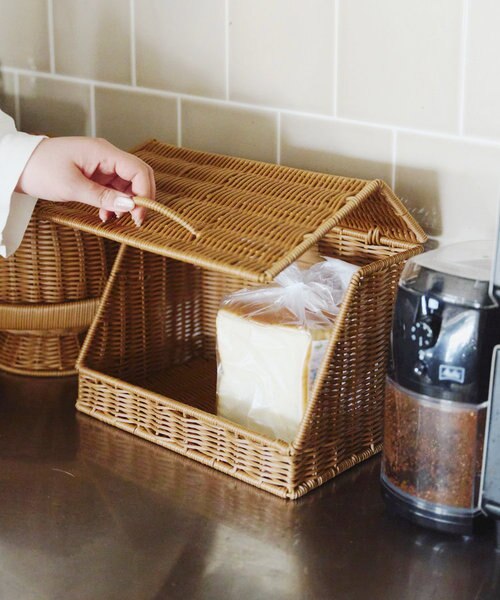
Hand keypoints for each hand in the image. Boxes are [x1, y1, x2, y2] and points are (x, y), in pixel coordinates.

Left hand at [15, 136, 155, 225]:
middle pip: (137, 176)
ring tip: (115, 219)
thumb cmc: (40, 169)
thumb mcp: (72, 187)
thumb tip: (130, 206)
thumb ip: (103, 197)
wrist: (18, 165)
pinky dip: (114, 203)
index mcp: (103, 152)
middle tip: (136, 220)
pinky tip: (105, 215)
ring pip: (127, 185)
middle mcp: (106, 156)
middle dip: (140, 198)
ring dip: (125, 203)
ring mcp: (101, 165)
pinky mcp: (95, 174)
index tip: (140, 215)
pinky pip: (113, 189)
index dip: (145, 193)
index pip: (138, 170)